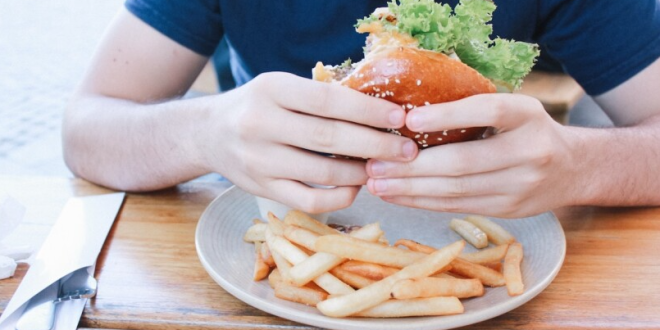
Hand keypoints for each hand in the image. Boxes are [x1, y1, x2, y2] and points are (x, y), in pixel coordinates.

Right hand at [203, 72, 417, 212]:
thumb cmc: (258, 105)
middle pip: (329, 137)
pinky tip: (355, 187)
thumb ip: (320, 97)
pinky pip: (308, 200)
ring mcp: (259, 160)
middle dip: (375, 145)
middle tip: (407, 150)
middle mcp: (260, 123)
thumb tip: (380, 112)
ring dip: (361, 172)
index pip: (328, 100)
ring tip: (384, 167)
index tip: (399, 118)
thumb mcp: (281, 87)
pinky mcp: (261, 188)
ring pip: (322, 172)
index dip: (367, 110)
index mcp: (271, 89)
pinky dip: (339, 197)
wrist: (209, 132)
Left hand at [365, 93, 579, 217]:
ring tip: (376, 183)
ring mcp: (519, 187)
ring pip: (455, 191)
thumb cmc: (528, 130)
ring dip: (409, 189)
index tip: (409, 119)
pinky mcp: (507, 210)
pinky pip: (457, 207)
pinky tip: (398, 196)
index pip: (488, 111)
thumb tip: (408, 112)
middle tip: (375, 162)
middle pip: (462, 162)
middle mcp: (529, 152)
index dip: (447, 115)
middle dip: (412, 166)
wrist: (573, 169)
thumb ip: (475, 108)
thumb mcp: (514, 108)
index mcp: (528, 115)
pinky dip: (423, 202)